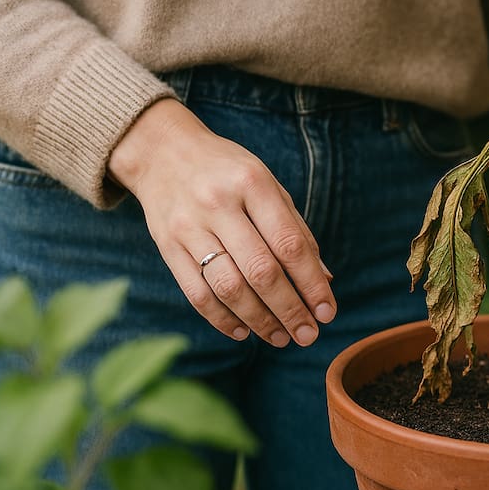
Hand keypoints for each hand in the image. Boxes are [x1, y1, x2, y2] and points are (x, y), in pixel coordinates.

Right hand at [109, 98, 334, 346]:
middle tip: (308, 335)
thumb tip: (323, 279)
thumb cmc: (228, 172)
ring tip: (280, 338)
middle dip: (289, 310)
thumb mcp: (268, 185)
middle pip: (261, 271)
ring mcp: (188, 226)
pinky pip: (196, 292)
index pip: (290, 244)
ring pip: (228, 287)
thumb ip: (295, 229)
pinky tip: (242, 331)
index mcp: (252, 183)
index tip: (327, 312)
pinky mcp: (166, 245)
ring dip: (259, 320)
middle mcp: (218, 204)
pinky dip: (221, 318)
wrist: (161, 152)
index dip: (311, 283)